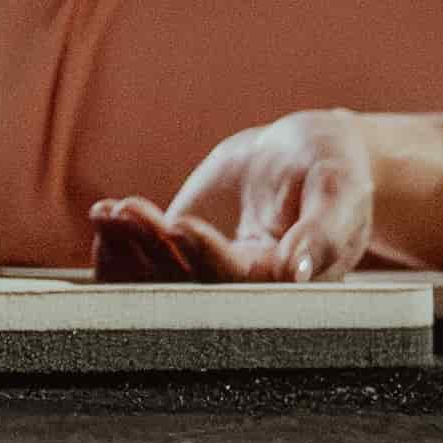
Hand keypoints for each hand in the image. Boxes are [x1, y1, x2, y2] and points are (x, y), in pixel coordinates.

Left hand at [91, 105, 429, 283]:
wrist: (305, 153)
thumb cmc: (335, 167)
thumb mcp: (339, 190)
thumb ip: (323, 230)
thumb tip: (296, 271)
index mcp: (285, 284)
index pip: (240, 281)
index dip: (207, 257)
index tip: (182, 225)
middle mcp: (243, 289)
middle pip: (191, 285)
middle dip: (155, 253)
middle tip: (130, 213)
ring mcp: (207, 272)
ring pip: (161, 278)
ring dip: (129, 250)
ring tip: (109, 213)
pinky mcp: (181, 254)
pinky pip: (144, 263)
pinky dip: (120, 245)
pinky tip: (103, 216)